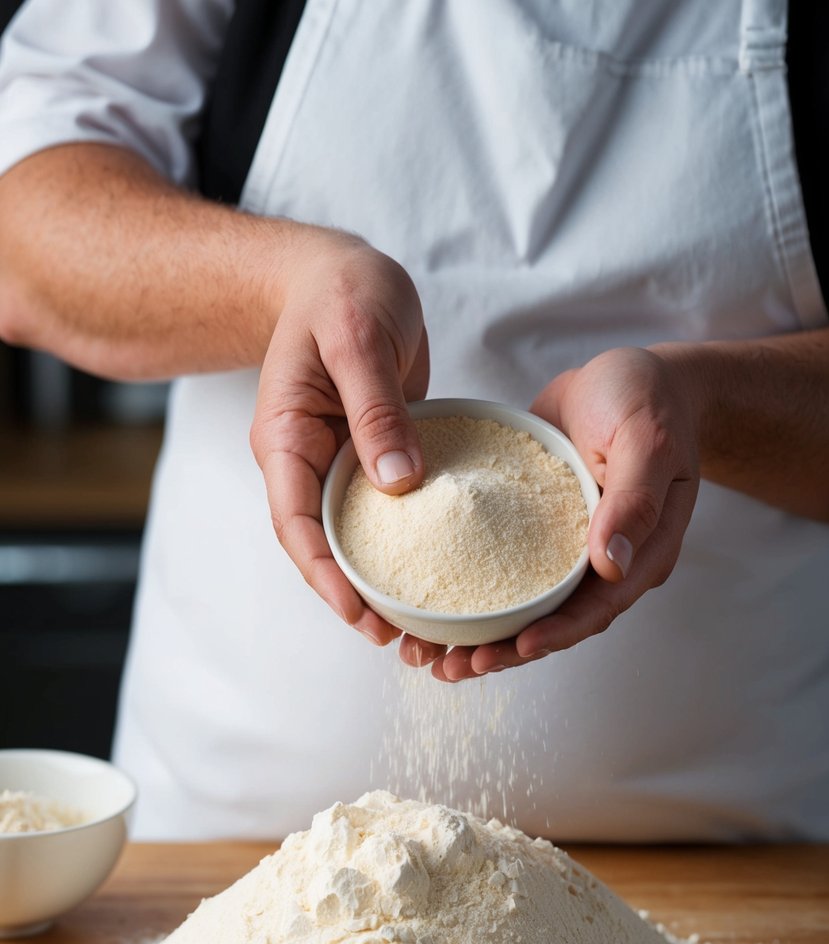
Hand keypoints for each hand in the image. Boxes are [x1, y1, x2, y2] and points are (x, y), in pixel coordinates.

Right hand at [250, 228, 429, 644]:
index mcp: (286, 439)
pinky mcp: (373, 454)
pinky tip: (442, 568)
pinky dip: (409, 541)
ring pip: (356, 535)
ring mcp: (339, 461)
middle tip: (399, 638)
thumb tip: (399, 483)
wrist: (340, 272)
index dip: (325, 575)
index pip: (296, 523)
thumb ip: (375, 409)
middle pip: (323, 545)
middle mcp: (308, 460)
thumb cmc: (341, 292)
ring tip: (421, 621)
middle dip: (354, 596)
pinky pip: (387, 508)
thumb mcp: (358, 339)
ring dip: (383, 577)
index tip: (359, 613)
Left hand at [400, 346, 700, 679]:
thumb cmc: (649, 400)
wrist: (625, 375)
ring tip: (431, 657)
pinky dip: (470, 592)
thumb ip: (633, 502)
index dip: (557, 633)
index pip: (597, 608)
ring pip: (523, 606)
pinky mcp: (534, 530)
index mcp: (640, 552)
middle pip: (553, 622)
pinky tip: (430, 607)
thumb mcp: (646, 441)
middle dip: (504, 652)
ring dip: (480, 635)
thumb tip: (612, 566)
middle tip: (454, 669)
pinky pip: (501, 569)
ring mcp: (566, 549)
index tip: (517, 648)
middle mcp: (602, 562)